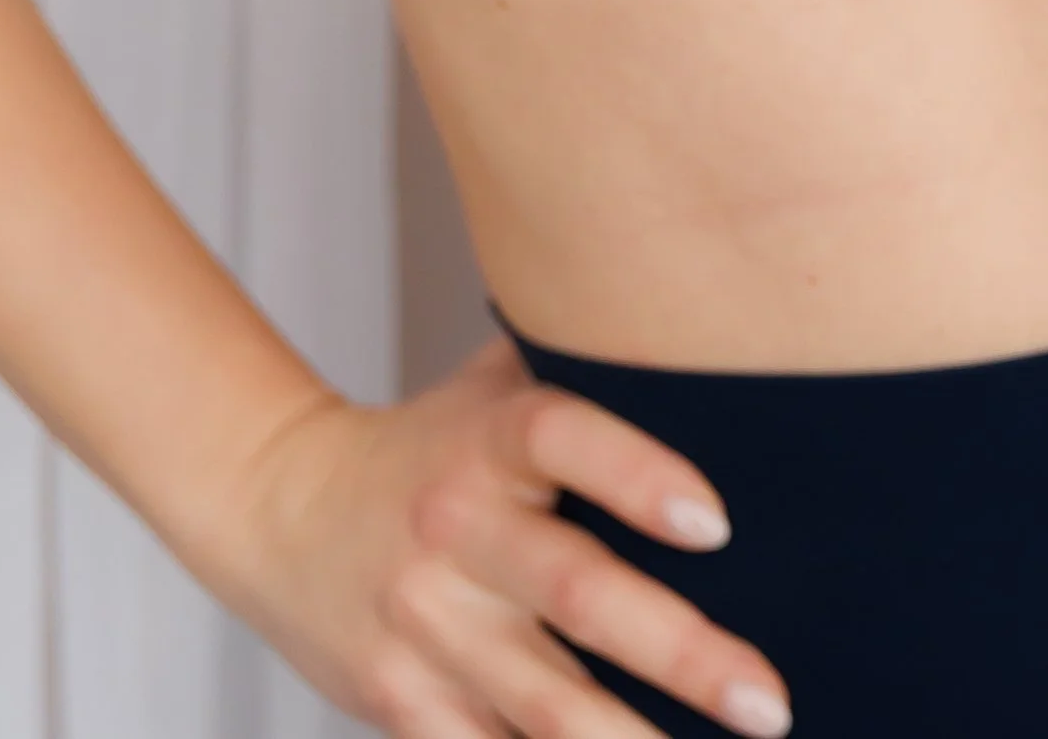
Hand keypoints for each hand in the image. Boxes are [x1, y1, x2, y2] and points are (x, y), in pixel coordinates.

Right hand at [215, 333, 793, 736]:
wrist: (281, 505)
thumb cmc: (432, 441)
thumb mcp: (494, 385)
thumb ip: (586, 371)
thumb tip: (722, 344)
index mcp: (488, 441)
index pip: (566, 441)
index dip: (640, 477)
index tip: (717, 522)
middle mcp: (458, 531)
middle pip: (576, 592)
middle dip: (680, 653)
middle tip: (767, 701)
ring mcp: (428, 627)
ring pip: (542, 702)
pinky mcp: (403, 703)